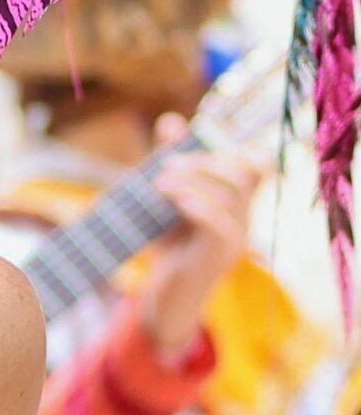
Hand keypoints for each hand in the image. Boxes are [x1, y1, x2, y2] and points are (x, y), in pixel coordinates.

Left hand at [137, 123, 259, 360]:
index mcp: (235, 202)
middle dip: (202, 162)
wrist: (165, 295)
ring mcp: (236, 237)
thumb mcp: (167, 200)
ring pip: (230, 193)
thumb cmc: (168, 245)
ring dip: (192, 181)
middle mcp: (243, 217)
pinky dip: (196, 206)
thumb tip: (170, 120)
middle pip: (241, 172)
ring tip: (159, 185)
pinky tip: (173, 202)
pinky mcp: (221, 255)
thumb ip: (171, 162)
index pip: (254, 164)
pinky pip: (219, 222)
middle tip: (164, 166)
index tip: (189, 142)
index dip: (230, 146)